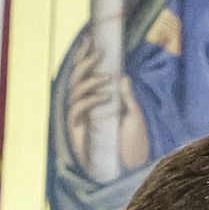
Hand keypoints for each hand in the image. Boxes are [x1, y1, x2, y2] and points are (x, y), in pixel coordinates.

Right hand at [60, 39, 148, 177]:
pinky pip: (76, 110)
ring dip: (90, 81)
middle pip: (76, 78)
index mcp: (94, 101)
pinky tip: (105, 98)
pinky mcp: (76, 133)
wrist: (128, 173)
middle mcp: (83, 108)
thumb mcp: (134, 117)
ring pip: (75, 92)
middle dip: (85, 63)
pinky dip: (90, 101)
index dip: (85, 55)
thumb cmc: (132, 147)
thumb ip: (127, 98)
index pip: (85, 73)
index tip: (91, 36)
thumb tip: (123, 77)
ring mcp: (79, 120)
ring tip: (107, 79)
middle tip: (100, 52)